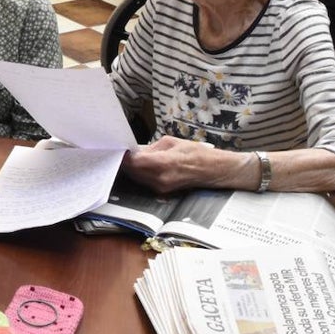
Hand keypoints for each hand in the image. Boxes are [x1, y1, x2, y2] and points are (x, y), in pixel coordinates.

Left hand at [122, 136, 246, 193]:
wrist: (215, 170)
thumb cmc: (196, 153)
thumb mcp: (172, 142)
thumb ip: (151, 148)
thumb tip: (135, 150)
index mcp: (163, 164)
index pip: (133, 162)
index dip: (124, 156)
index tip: (118, 148)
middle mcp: (160, 179)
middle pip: (132, 172)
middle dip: (125, 162)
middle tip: (121, 151)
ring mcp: (162, 187)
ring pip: (137, 178)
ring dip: (131, 168)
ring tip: (129, 156)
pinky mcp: (163, 191)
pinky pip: (145, 182)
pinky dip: (139, 173)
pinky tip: (139, 165)